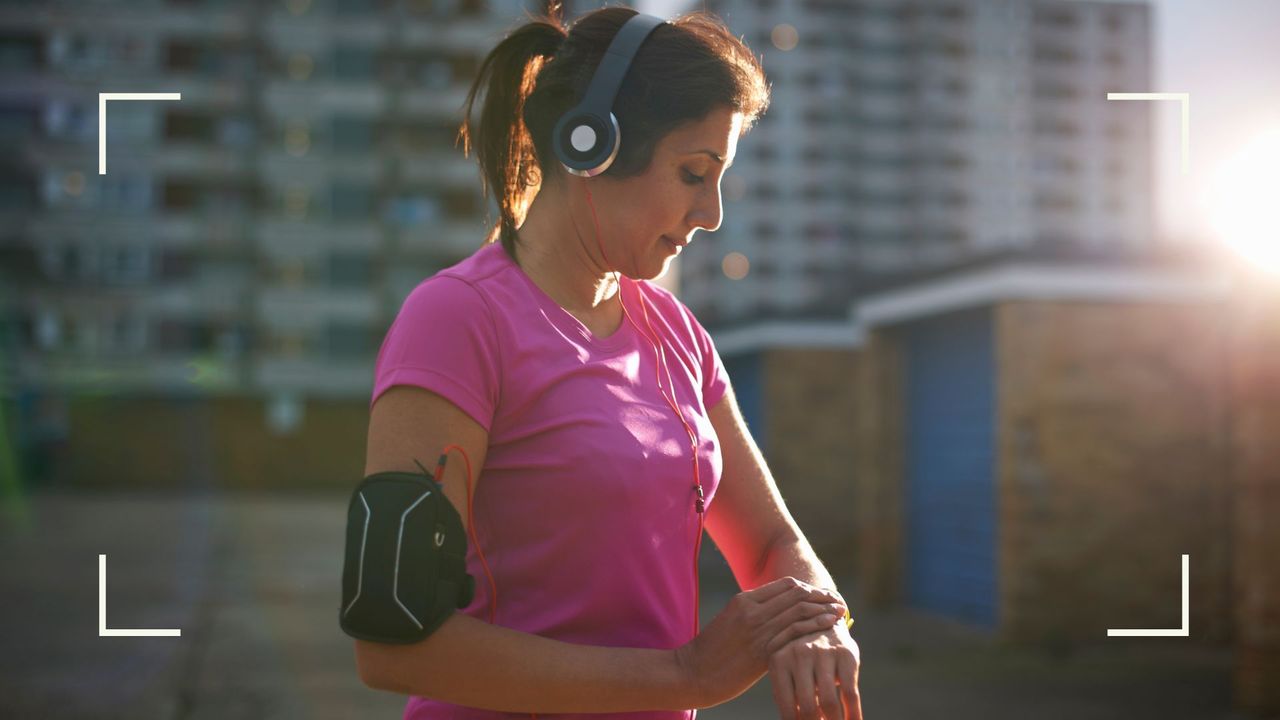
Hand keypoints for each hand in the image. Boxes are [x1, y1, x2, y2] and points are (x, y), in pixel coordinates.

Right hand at [674, 576, 848, 707]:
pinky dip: (814, 629)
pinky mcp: (763, 653)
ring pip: (799, 613)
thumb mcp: (730, 621)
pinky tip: (827, 631)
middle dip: (821, 597)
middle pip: (797, 596)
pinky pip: (795, 635)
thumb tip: (778, 611)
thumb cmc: (711, 651)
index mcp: (744, 600)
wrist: (692, 673)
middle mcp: (753, 611)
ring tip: (839, 614)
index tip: (823, 595)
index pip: (786, 586)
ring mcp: (758, 631)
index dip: (809, 589)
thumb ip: (754, 613)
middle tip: (838, 602)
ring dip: (823, 611)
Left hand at [768, 618, 861, 719]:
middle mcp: (799, 654)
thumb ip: (786, 693)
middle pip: (808, 707)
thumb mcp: (787, 667)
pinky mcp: (846, 654)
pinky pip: (850, 693)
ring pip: (829, 702)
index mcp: (779, 660)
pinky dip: (854, 714)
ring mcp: (823, 652)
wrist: (824, 618)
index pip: (787, 706)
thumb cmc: (801, 654)